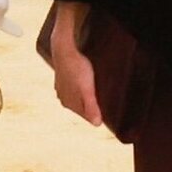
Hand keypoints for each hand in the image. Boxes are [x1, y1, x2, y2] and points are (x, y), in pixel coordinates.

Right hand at [48, 2, 102, 126]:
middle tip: (106, 100)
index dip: (98, 114)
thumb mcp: (86, 89)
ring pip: (79, 98)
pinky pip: (76, 88)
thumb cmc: (77, 67)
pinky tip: (87, 84)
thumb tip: (96, 124)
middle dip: (93, 106)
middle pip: (83, 107)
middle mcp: (63, 98)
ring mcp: (62, 88)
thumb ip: (91, 106)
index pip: (87, 116)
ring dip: (88, 97)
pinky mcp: (63, 78)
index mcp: (68, 103)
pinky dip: (82, 88)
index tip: (109, 110)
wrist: (64, 47)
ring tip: (99, 92)